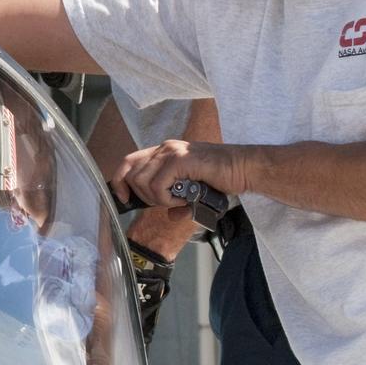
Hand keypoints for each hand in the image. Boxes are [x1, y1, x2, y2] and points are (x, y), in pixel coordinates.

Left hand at [111, 139, 246, 219]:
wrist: (245, 168)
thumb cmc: (222, 178)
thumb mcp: (193, 190)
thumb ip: (177, 199)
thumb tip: (170, 216)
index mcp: (163, 152)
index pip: (128, 162)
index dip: (119, 181)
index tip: (124, 198)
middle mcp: (164, 148)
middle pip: (131, 173)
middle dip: (142, 195)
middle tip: (166, 201)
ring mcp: (171, 152)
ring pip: (142, 181)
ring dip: (157, 197)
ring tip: (178, 199)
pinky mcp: (180, 160)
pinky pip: (158, 186)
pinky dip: (168, 199)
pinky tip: (184, 198)